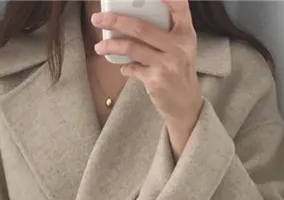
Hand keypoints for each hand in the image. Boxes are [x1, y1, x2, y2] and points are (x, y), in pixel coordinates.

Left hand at [91, 0, 202, 154]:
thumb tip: (129, 18)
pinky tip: (123, 67)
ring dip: (111, 46)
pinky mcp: (156, 80)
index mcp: (186, 33)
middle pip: (140, 27)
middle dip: (114, 20)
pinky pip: (132, 68)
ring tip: (99, 46)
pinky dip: (124, 67)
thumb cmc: (179, 71)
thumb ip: (165, 32)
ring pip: (131, 47)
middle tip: (97, 18)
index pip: (179, 5)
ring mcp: (167, 64)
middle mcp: (178, 47)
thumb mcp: (181, 48)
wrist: (186, 105)